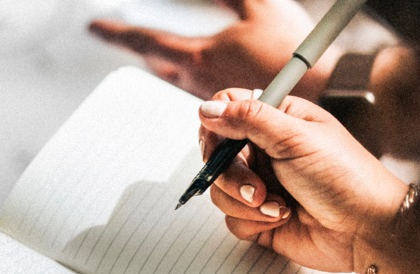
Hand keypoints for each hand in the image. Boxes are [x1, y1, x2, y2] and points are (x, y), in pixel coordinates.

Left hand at [88, 0, 336, 100]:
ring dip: (169, 68)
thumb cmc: (291, 50)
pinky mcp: (230, 116)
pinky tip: (207, 80)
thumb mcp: (260, 5)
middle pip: (160, 66)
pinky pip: (203, 96)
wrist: (325, 93)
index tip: (94, 27)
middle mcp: (198, 86)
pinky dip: (197, 82)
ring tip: (161, 58)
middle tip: (127, 41)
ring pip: (180, 82)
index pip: (146, 42)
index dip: (118, 33)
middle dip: (145, 52)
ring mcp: (214, 104)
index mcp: (198, 58)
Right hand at [197, 89, 407, 273]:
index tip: (219, 145)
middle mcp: (265, 151)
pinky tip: (282, 218)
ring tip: (277, 205)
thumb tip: (207, 109)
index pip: (227, 110)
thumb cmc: (345, 178)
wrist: (365, 230)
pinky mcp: (259, 218)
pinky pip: (231, 218)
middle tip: (254, 187)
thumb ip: (248, 118)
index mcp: (277, 120)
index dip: (215, 127)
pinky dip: (252, 221)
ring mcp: (260, 185)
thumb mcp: (296, 137)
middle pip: (218, 155)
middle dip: (232, 175)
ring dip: (244, 201)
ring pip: (220, 190)